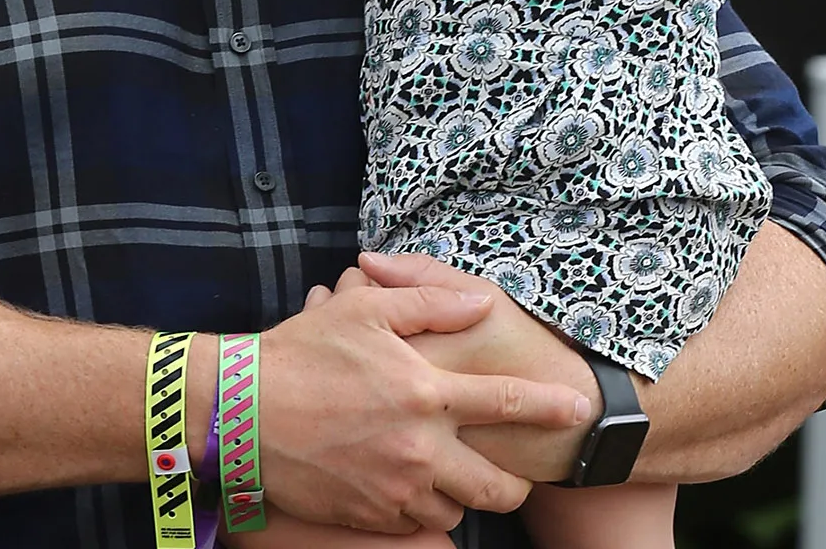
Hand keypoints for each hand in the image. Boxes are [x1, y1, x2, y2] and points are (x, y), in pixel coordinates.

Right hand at [257, 282, 589, 533]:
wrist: (241, 412)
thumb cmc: (302, 352)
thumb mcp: (365, 310)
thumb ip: (429, 301)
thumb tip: (479, 303)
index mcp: (425, 392)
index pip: (508, 403)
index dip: (554, 407)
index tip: (584, 411)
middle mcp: (420, 448)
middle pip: (498, 485)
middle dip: (516, 482)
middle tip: (512, 470)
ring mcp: (395, 488)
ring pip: (457, 510)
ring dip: (461, 493)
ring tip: (448, 470)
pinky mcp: (370, 515)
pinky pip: (416, 524)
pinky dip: (421, 508)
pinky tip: (407, 483)